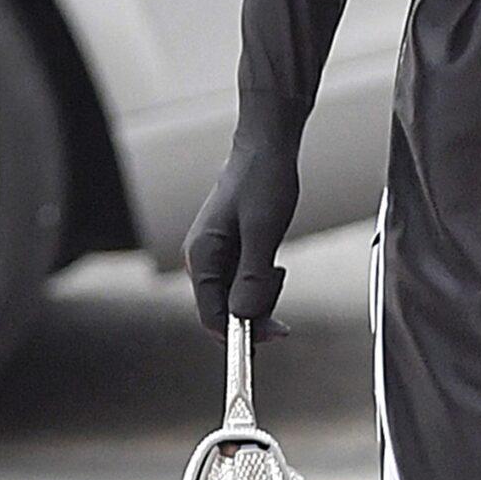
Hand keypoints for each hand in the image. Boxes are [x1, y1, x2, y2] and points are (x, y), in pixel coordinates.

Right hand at [182, 130, 300, 341]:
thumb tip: (245, 318)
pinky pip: (246, 280)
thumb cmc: (264, 179)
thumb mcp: (264, 231)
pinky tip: (273, 259)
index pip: (213, 317)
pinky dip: (263, 278)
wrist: (268, 146)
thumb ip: (253, 277)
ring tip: (276, 260)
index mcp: (202, 256)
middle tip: (278, 274)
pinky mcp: (231, 250)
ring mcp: (216, 255)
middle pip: (227, 310)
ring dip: (262, 289)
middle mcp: (203, 260)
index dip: (244, 333)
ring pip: (239, 296)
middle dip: (258, 305)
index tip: (278, 333)